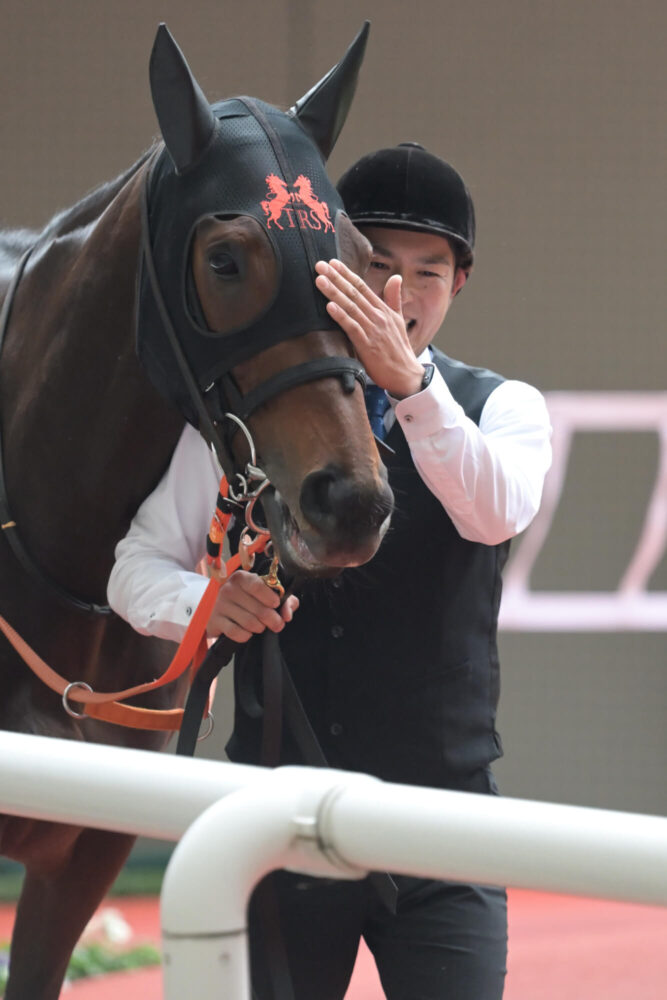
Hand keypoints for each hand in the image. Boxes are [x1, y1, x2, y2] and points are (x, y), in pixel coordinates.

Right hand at [207, 570, 298, 641]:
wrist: (220, 608)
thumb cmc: (250, 599)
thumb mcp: (268, 594)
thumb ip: (285, 601)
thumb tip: (287, 615)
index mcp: (242, 578)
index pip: (258, 586)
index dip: (271, 598)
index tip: (276, 604)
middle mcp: (228, 589)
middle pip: (258, 609)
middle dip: (273, 620)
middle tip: (276, 624)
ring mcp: (220, 605)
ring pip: (250, 623)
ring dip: (260, 628)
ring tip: (260, 626)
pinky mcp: (214, 621)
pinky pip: (236, 633)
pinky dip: (246, 636)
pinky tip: (247, 632)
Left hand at [315, 258, 423, 397]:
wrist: (406, 375)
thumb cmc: (399, 350)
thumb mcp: (399, 320)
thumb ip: (393, 298)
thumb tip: (396, 277)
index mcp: (383, 310)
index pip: (362, 287)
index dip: (346, 274)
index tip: (332, 263)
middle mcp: (377, 316)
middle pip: (353, 293)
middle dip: (336, 278)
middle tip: (320, 265)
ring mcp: (372, 330)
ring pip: (350, 307)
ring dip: (334, 292)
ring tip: (320, 280)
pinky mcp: (367, 345)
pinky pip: (352, 327)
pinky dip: (341, 316)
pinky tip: (329, 306)